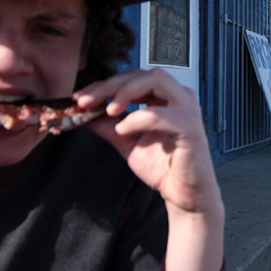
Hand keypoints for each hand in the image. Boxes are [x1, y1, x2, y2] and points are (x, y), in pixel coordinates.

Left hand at [75, 69, 223, 270]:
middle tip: (86, 101)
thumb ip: (108, 126)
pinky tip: (123, 129)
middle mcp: (179, 98)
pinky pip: (162, 114)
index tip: (80, 98)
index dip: (104, 85)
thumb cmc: (163, 168)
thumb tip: (82, 113)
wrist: (183, 196)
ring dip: (126, 91)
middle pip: (142, 74)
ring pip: (156, 80)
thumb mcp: (126, 142)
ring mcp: (187, 110)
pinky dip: (138, 118)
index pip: (133, 78)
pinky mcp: (190, 128)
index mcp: (165, 98)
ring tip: (108, 110)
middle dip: (110, 85)